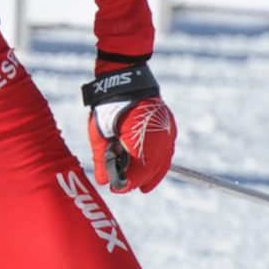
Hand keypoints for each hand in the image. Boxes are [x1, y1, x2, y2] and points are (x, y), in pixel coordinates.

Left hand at [81, 65, 175, 192]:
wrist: (126, 79)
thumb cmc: (109, 106)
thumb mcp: (100, 134)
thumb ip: (103, 159)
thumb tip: (105, 182)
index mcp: (140, 140)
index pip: (138, 173)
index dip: (127, 184)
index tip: (116, 188)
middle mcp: (158, 138)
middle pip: (153, 169)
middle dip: (140, 181)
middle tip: (129, 188)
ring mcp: (167, 131)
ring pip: (164, 161)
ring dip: (154, 173)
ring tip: (145, 184)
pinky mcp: (169, 126)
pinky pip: (168, 150)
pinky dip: (160, 161)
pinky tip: (153, 167)